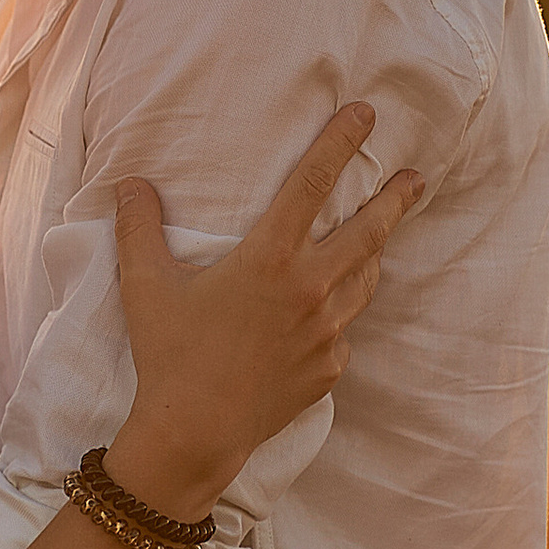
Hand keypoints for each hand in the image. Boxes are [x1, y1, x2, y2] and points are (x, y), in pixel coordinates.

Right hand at [110, 101, 422, 510]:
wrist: (195, 434)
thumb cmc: (168, 354)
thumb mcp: (144, 285)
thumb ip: (139, 228)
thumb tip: (131, 184)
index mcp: (270, 258)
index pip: (313, 183)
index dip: (340, 142)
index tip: (365, 114)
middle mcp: (310, 288)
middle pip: (369, 230)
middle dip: (397, 198)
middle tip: (416, 178)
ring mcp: (326, 331)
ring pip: (365, 279)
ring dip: (374, 252)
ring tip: (378, 238)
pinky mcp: (330, 367)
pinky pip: (344, 329)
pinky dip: (340, 311)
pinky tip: (326, 313)